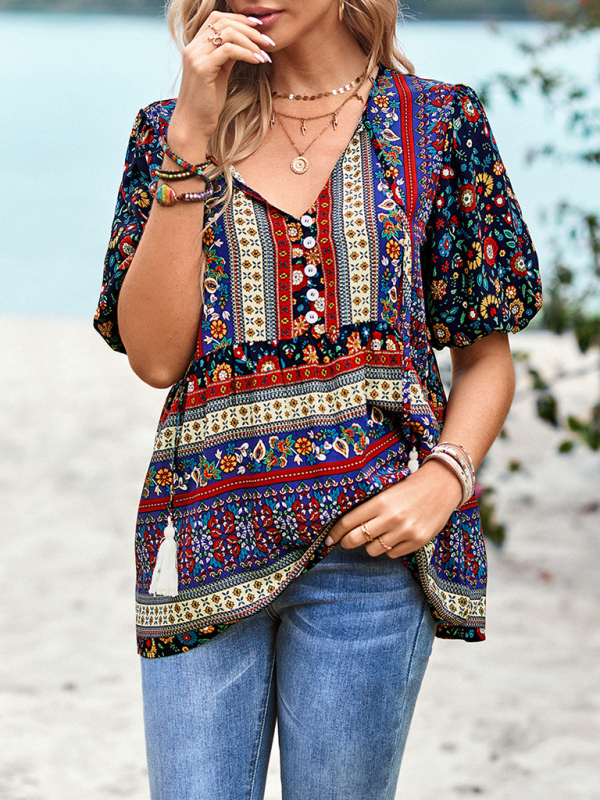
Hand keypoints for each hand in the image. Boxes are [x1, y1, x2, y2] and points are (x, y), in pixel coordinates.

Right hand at [168, 12, 274, 156]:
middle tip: (268, 41)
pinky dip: (246, 53)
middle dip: (250, 29)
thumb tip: (244, 44)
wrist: (193, 124)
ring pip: (227, 33)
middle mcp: (193, 47)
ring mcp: (196, 56)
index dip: (240, 18)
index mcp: (196, 46)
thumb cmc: (207, 103)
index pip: (218, 18)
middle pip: (224, 21)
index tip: (260, 27)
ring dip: (251, 41)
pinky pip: (228, 50)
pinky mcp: (202, 68)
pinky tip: (258, 62)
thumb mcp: (220, 73)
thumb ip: (228, 56)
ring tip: (265, 54)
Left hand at [325, 460, 462, 557]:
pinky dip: (391, 548)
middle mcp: (390, 518)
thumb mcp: (386, 493)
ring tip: (379, 535)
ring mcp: (405, 531)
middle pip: (356, 540)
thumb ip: (369, 509)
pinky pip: (392, 554)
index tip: (329, 539)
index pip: (348, 522)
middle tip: (346, 542)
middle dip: (347, 542)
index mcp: (380, 502)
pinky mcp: (417, 541)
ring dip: (371, 545)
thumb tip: (346, 527)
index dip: (335, 533)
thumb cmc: (409, 488)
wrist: (442, 486)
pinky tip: (396, 536)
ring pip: (373, 551)